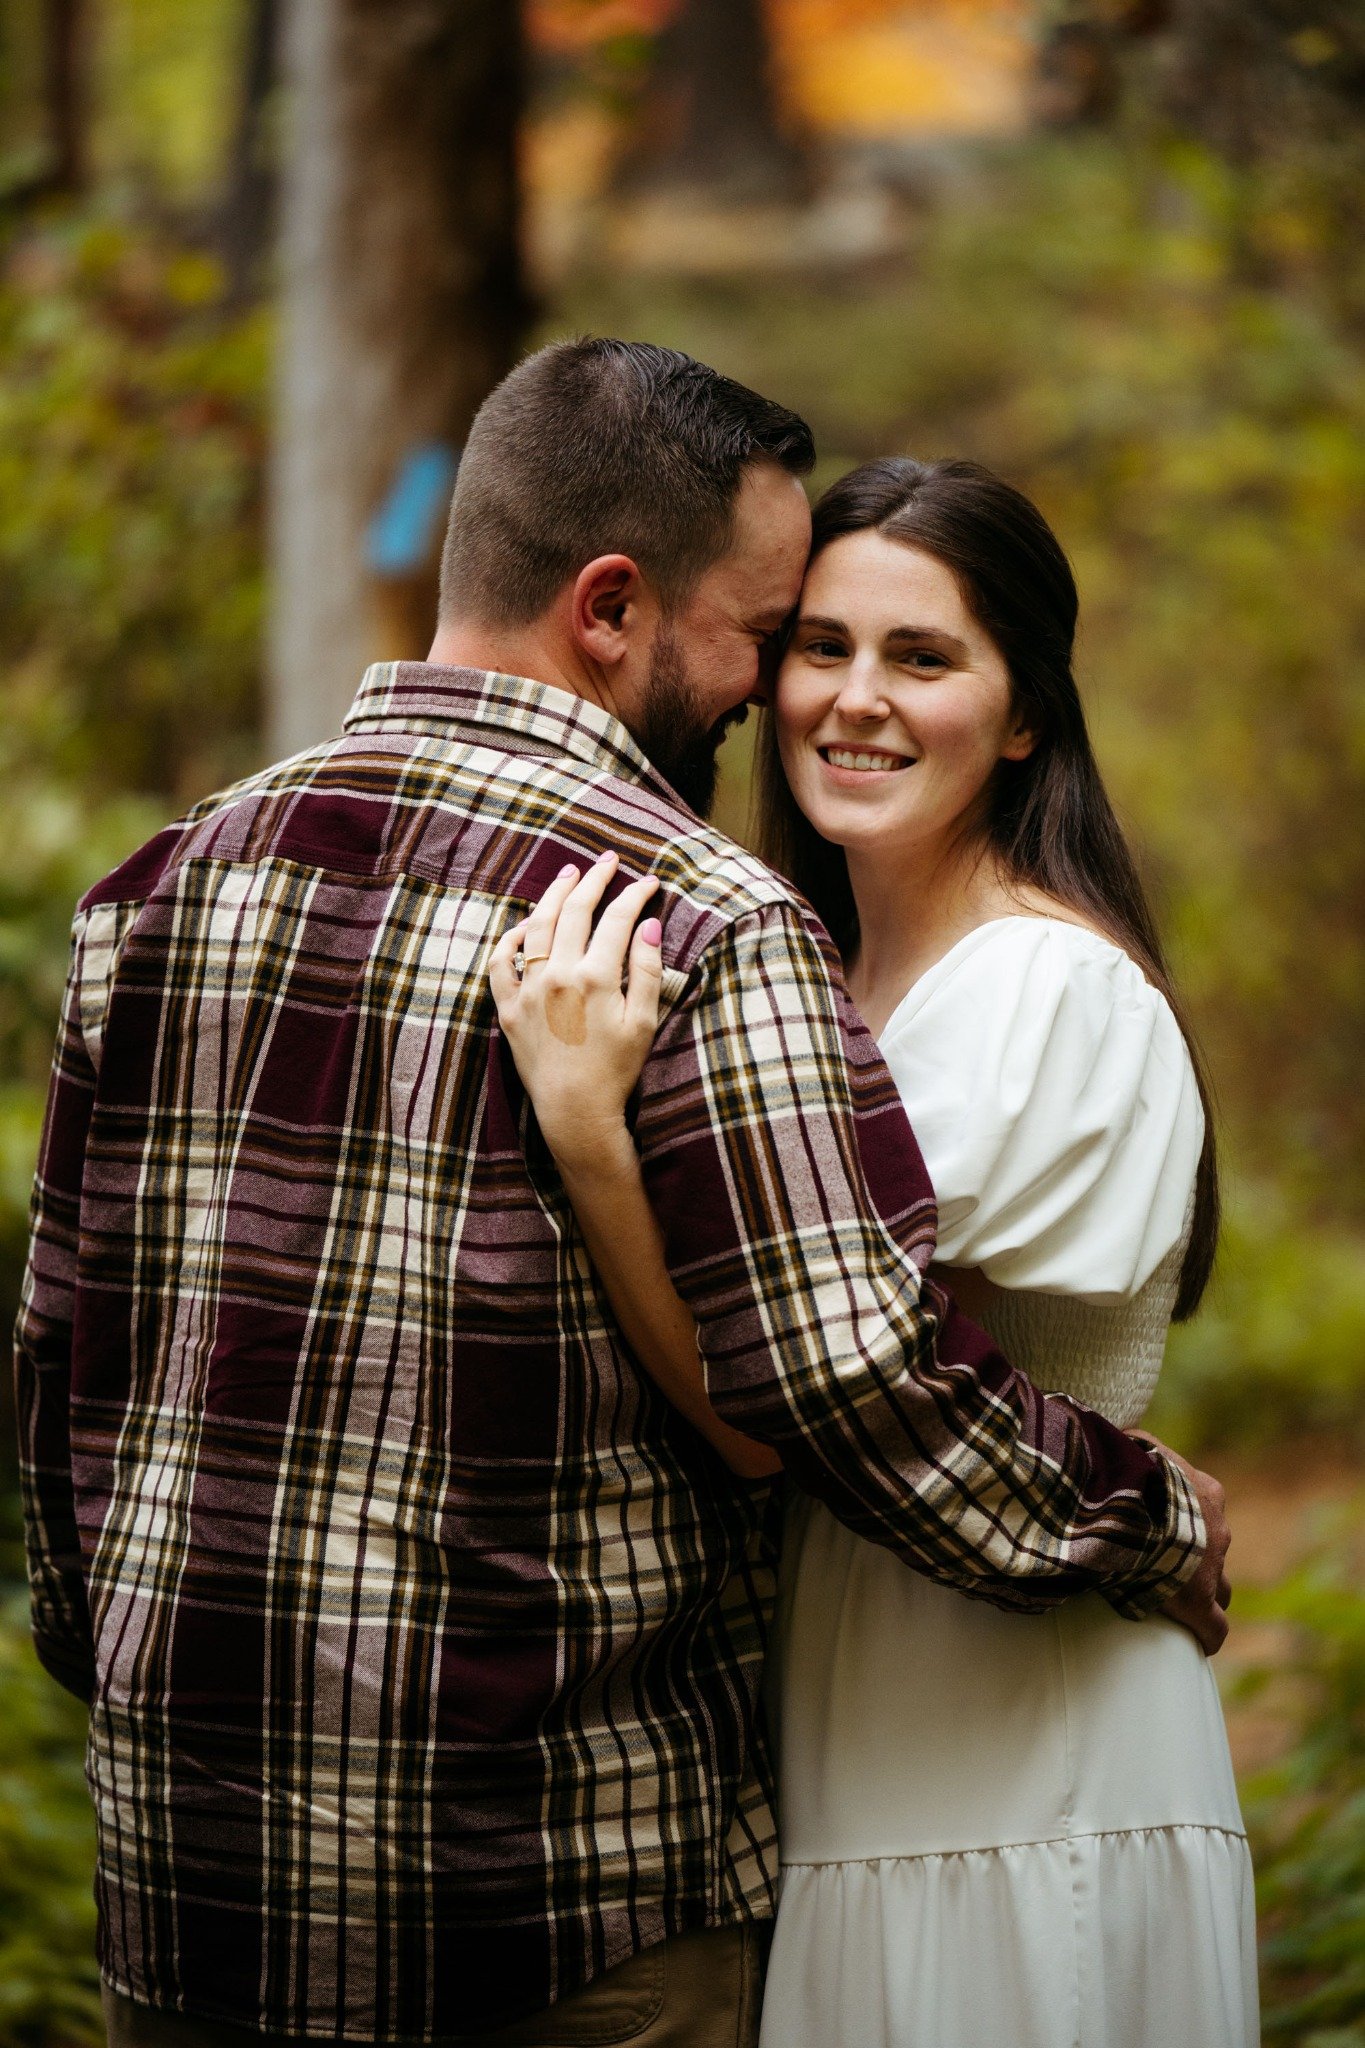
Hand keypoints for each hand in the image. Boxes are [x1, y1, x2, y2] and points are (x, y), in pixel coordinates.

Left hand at [490, 852, 662, 1166]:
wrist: (575, 1112)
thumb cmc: (616, 1070)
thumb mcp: (644, 1021)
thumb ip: (646, 969)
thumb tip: (648, 923)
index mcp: (596, 977)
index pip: (618, 918)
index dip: (635, 894)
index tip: (648, 882)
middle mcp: (558, 975)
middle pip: (576, 911)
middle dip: (595, 880)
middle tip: (607, 861)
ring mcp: (529, 989)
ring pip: (537, 926)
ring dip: (553, 895)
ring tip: (568, 876)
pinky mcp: (508, 1008)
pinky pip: (500, 963)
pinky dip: (509, 939)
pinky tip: (523, 926)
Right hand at [1129, 1431, 1231, 1655]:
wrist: (1132, 1506)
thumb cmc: (1127, 1471)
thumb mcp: (1131, 1446)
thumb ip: (1133, 1446)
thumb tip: (1117, 1435)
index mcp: (1204, 1492)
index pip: (1207, 1513)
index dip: (1187, 1525)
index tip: (1165, 1532)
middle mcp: (1217, 1530)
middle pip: (1216, 1552)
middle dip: (1198, 1560)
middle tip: (1164, 1566)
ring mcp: (1212, 1569)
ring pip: (1220, 1589)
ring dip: (1203, 1593)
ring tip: (1176, 1602)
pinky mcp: (1199, 1604)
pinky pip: (1214, 1628)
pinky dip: (1206, 1634)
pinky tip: (1198, 1643)